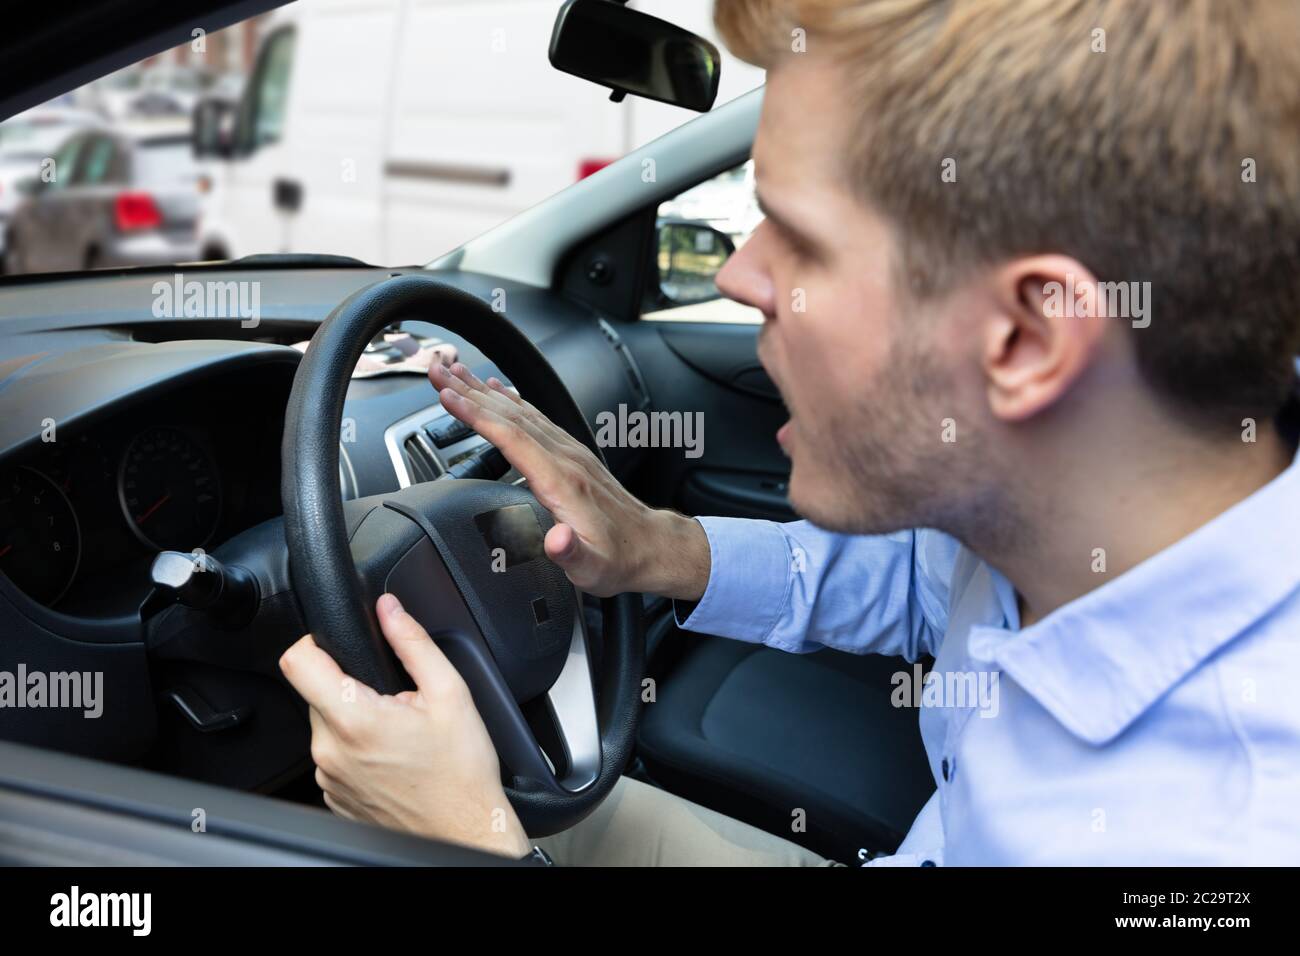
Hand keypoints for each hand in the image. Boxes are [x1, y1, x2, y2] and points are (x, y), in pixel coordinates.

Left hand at [279, 592, 530, 858]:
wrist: (463, 830)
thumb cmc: (460, 773)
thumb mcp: (450, 693)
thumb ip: (413, 643)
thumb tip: (390, 610)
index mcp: (355, 719)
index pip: (297, 662)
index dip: (314, 643)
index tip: (337, 645)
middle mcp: (331, 751)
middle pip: (315, 692)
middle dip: (349, 686)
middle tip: (391, 701)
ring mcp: (328, 778)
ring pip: (325, 725)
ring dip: (352, 720)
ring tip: (395, 733)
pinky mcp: (333, 796)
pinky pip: (333, 757)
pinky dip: (355, 750)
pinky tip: (390, 757)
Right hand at [428, 361, 709, 600]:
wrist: (652, 547)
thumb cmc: (618, 559)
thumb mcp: (592, 568)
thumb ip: (570, 552)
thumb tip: (556, 540)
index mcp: (562, 480)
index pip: (511, 436)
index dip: (476, 415)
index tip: (446, 395)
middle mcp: (565, 457)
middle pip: (510, 414)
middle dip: (469, 390)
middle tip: (436, 368)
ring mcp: (570, 452)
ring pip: (520, 411)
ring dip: (484, 390)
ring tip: (455, 372)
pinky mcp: (572, 455)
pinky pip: (535, 418)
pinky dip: (510, 401)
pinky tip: (498, 392)